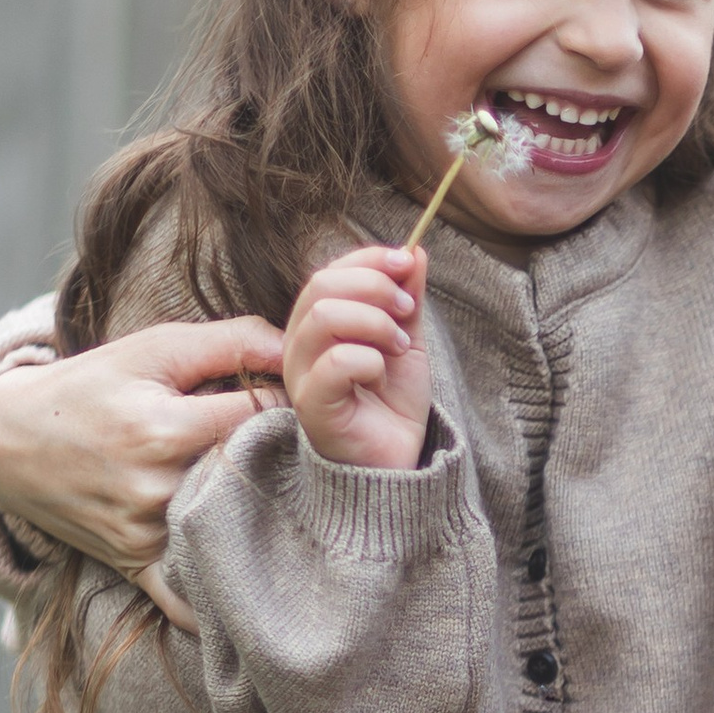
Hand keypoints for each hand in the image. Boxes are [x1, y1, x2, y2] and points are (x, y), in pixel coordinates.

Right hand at [0, 321, 288, 600]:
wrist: (10, 441)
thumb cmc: (91, 387)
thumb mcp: (154, 348)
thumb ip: (233, 341)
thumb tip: (298, 352)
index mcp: (164, 429)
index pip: (265, 419)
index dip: (286, 406)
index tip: (285, 402)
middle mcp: (156, 488)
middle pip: (254, 476)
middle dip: (275, 458)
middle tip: (278, 444)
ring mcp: (145, 532)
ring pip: (231, 525)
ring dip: (253, 506)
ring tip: (251, 482)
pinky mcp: (134, 563)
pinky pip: (186, 598)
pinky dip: (213, 591)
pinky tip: (238, 572)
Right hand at [283, 245, 432, 468]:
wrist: (394, 461)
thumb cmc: (392, 404)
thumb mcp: (407, 341)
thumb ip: (407, 299)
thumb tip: (415, 252)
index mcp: (316, 325)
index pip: (329, 272)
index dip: (369, 260)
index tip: (408, 265)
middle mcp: (299, 345)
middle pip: (321, 286)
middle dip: (375, 289)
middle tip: (407, 313)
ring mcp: (300, 375)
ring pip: (325, 317)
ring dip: (375, 324)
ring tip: (398, 347)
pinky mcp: (311, 405)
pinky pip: (336, 361)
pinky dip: (371, 361)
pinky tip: (380, 376)